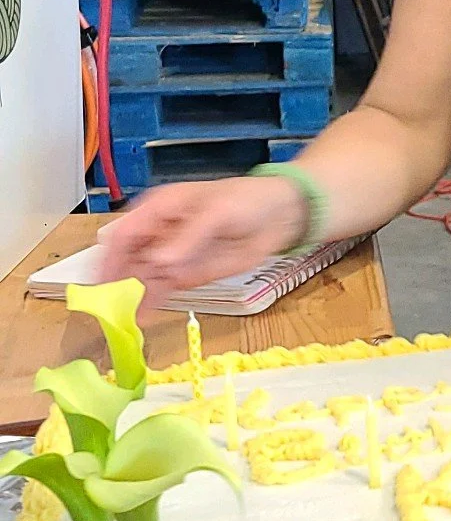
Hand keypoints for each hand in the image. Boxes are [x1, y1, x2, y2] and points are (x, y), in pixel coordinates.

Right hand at [94, 175, 306, 308]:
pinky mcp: (186, 274)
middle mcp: (158, 233)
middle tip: (108, 308)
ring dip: (130, 297)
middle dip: (115, 283)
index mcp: (158, 209)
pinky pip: (163, 289)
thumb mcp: (216, 213)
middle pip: (126, 259)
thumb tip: (159, 260)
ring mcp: (171, 255)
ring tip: (122, 319)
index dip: (109, 258)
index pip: (124, 234)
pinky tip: (141, 319)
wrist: (279, 215)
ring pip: (141, 278)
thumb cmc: (245, 200)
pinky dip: (152, 303)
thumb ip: (188, 237)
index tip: (101, 283)